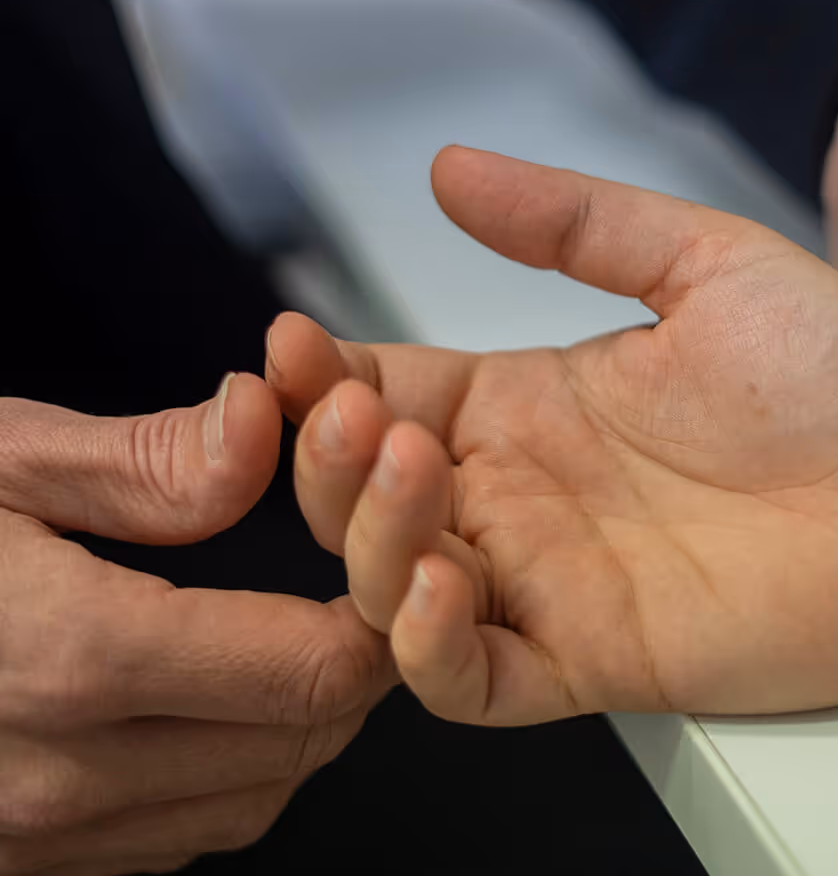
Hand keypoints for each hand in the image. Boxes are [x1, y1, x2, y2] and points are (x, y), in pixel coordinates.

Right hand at [0, 380, 391, 875]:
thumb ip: (147, 461)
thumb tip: (266, 424)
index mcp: (67, 659)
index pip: (308, 672)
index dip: (377, 612)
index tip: (381, 556)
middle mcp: (51, 777)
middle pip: (298, 743)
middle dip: (352, 662)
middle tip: (352, 582)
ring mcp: (27, 839)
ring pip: (247, 800)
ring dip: (297, 723)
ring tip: (286, 631)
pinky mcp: (13, 862)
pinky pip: (172, 836)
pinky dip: (224, 770)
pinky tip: (204, 697)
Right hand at [271, 149, 837, 724]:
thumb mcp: (698, 260)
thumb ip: (572, 220)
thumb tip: (449, 167)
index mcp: (538, 399)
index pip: (387, 391)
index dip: (322, 378)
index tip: (290, 345)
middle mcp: (530, 492)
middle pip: (366, 493)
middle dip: (328, 458)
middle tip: (347, 408)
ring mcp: (555, 579)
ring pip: (396, 586)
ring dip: (367, 534)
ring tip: (405, 464)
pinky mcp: (597, 656)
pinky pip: (472, 678)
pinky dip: (426, 643)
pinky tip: (438, 580)